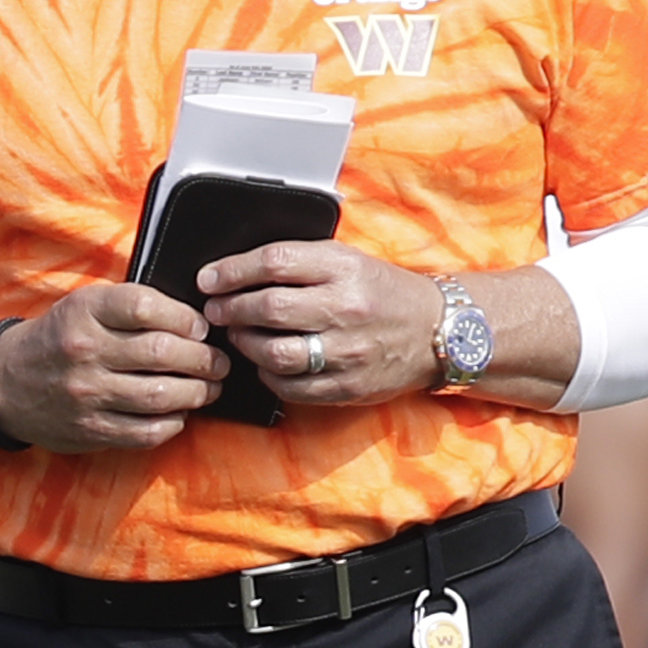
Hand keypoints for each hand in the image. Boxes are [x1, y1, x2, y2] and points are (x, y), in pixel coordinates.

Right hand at [0, 284, 225, 450]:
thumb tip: (196, 323)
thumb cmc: (59, 339)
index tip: (201, 327)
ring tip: (209, 388)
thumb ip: (132, 308)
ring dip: (198, 393)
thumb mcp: (84, 306)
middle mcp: (83, 351)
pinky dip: (173, 423)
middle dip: (205, 359)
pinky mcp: (90, 430)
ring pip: (161, 395)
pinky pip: (146, 432)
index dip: (186, 317)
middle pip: (162, 352)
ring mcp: (86, 395)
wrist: (5, 383)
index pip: (146, 307)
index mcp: (84, 312)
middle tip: (219, 362)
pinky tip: (179, 413)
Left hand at [195, 239, 441, 408]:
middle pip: (268, 308)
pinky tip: (265, 362)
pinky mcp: (347, 387)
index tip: (208, 278)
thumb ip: (299, 262)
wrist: (438, 330)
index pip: (275, 262)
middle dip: (229, 309)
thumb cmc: (383, 292)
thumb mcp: (348, 260)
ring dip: (244, 343)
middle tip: (216, 310)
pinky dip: (267, 374)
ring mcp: (347, 352)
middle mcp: (346, 308)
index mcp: (345, 268)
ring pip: (274, 352)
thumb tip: (236, 270)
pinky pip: (289, 387)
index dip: (231, 270)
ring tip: (238, 334)